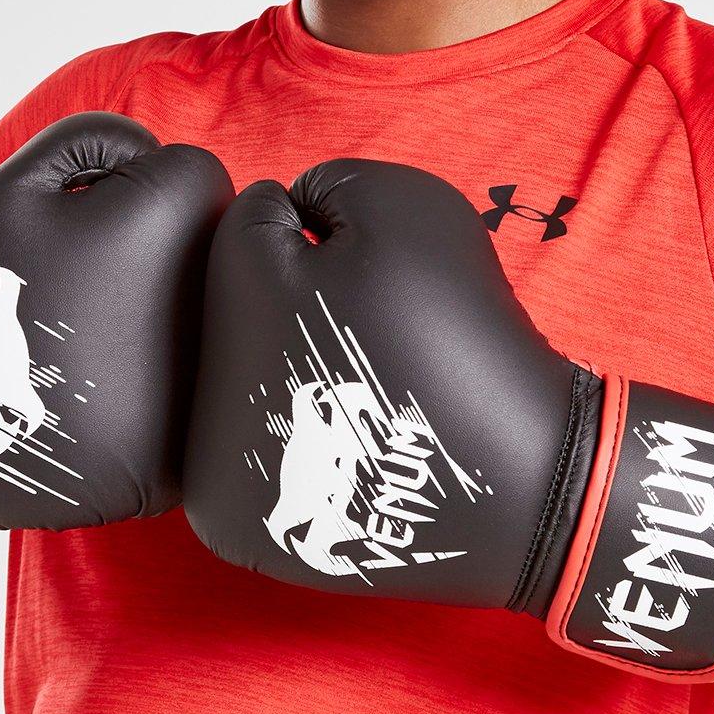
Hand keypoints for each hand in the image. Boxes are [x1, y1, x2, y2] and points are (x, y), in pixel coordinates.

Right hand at [0, 114, 232, 556]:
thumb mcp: (13, 183)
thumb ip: (99, 139)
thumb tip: (166, 160)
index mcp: (151, 230)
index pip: (200, 180)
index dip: (139, 192)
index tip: (86, 227)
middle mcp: (185, 318)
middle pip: (221, 260)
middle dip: (166, 256)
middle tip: (87, 287)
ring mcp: (181, 404)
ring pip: (218, 336)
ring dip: (171, 327)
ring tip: (88, 342)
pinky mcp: (168, 469)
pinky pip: (194, 412)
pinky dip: (158, 399)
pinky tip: (93, 398)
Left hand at [182, 158, 713, 680]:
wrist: (519, 478)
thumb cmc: (464, 330)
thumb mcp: (407, 206)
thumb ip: (326, 183)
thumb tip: (284, 214)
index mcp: (236, 302)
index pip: (245, 229)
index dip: (313, 230)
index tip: (368, 270)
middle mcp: (195, 399)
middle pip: (224, 312)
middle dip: (285, 302)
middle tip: (364, 334)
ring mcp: (206, 475)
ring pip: (228, 382)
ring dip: (278, 368)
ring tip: (358, 388)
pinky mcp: (233, 530)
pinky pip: (242, 456)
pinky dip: (285, 440)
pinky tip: (344, 442)